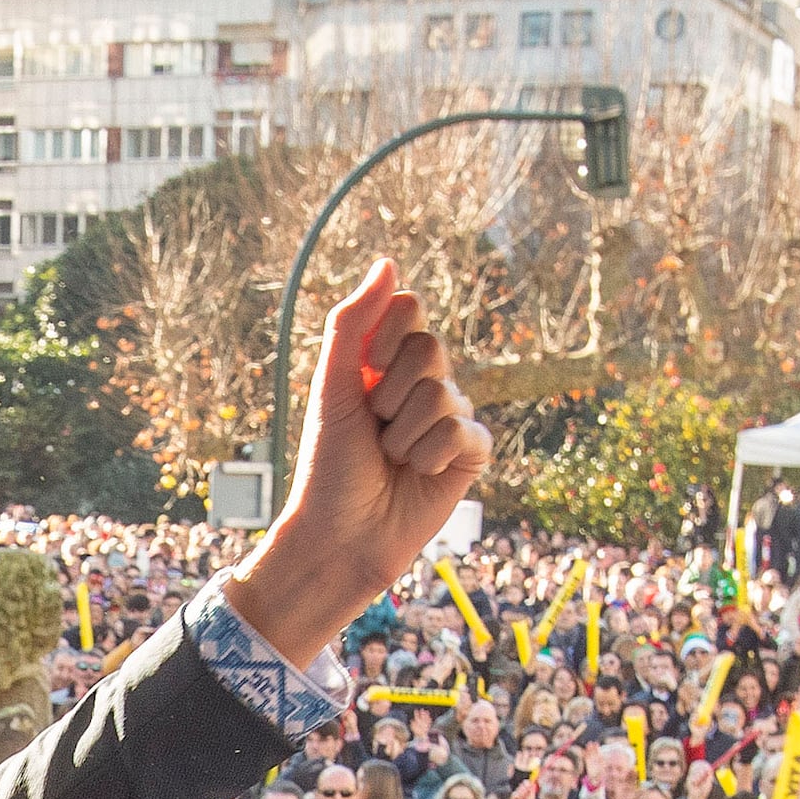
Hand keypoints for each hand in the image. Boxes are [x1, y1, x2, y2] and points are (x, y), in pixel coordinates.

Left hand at [228, 268, 489, 661]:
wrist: (341, 536)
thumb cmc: (329, 466)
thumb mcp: (333, 388)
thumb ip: (353, 322)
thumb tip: (387, 263)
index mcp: (383, 361)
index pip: (408, 310)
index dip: (387, 340)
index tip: (364, 373)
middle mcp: (420, 383)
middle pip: (429, 349)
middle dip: (390, 395)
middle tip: (373, 429)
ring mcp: (449, 416)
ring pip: (444, 394)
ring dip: (405, 435)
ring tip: (390, 460)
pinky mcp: (470, 453)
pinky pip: (466, 432)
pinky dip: (433, 457)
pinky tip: (420, 476)